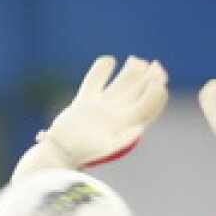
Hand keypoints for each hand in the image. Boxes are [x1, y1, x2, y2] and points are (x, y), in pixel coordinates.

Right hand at [13, 56, 168, 180]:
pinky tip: (108, 62)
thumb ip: (123, 140)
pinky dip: (103, 67)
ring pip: (122, 81)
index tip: (158, 82)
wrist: (57, 152)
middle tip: (155, 66)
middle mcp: (116, 114)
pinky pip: (95, 79)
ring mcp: (101, 106)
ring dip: (132, 70)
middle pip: (140, 90)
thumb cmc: (82, 153)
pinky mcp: (83, 101)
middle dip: (150, 77)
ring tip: (135, 61)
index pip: (149, 106)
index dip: (156, 93)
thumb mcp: (104, 149)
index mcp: (126, 125)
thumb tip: (139, 129)